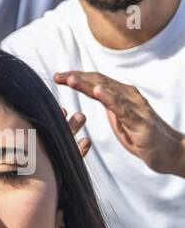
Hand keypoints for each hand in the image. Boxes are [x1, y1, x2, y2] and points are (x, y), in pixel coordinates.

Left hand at [54, 71, 184, 175]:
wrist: (169, 151)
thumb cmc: (142, 136)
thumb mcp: (120, 120)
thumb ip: (109, 106)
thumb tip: (95, 95)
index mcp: (121, 96)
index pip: (95, 82)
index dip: (76, 78)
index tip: (57, 77)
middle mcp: (129, 97)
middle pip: (99, 83)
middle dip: (77, 78)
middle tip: (57, 76)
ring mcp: (135, 108)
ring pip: (108, 92)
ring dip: (88, 85)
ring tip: (71, 79)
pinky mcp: (140, 122)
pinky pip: (122, 108)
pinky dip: (109, 98)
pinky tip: (98, 91)